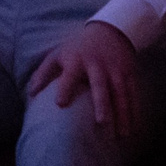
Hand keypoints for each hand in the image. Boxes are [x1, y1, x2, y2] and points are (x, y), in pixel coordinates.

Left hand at [22, 20, 143, 141]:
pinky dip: (135, 112)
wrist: (109, 30)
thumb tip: (31, 95)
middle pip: (100, 85)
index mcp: (76, 61)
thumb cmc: (78, 48)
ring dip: (123, 114)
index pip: (70, 74)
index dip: (65, 88)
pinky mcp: (129, 74)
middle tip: (102, 122)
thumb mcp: (58, 54)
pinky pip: (133, 94)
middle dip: (101, 103)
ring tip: (122, 136)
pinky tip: (135, 129)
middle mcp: (97, 65)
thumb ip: (44, 73)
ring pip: (120, 93)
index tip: (60, 104)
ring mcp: (115, 70)